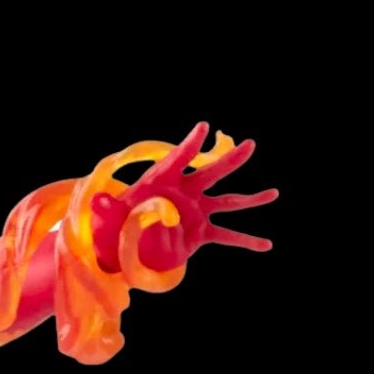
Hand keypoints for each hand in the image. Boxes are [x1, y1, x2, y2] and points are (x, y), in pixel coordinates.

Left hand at [91, 123, 276, 274]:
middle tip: (251, 145)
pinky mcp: (201, 233)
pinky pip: (227, 236)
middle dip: (230, 160)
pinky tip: (266, 245)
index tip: (203, 127)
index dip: (190, 145)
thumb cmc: (113, 225)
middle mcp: (184, 192)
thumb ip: (106, 210)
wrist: (123, 243)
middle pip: (211, 172)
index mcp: (161, 180)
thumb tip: (99, 203)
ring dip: (251, 199)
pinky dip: (246, 241)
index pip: (178, 158)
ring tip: (274, 193)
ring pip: (227, 202)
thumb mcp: (107, 218)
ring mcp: (196, 211)